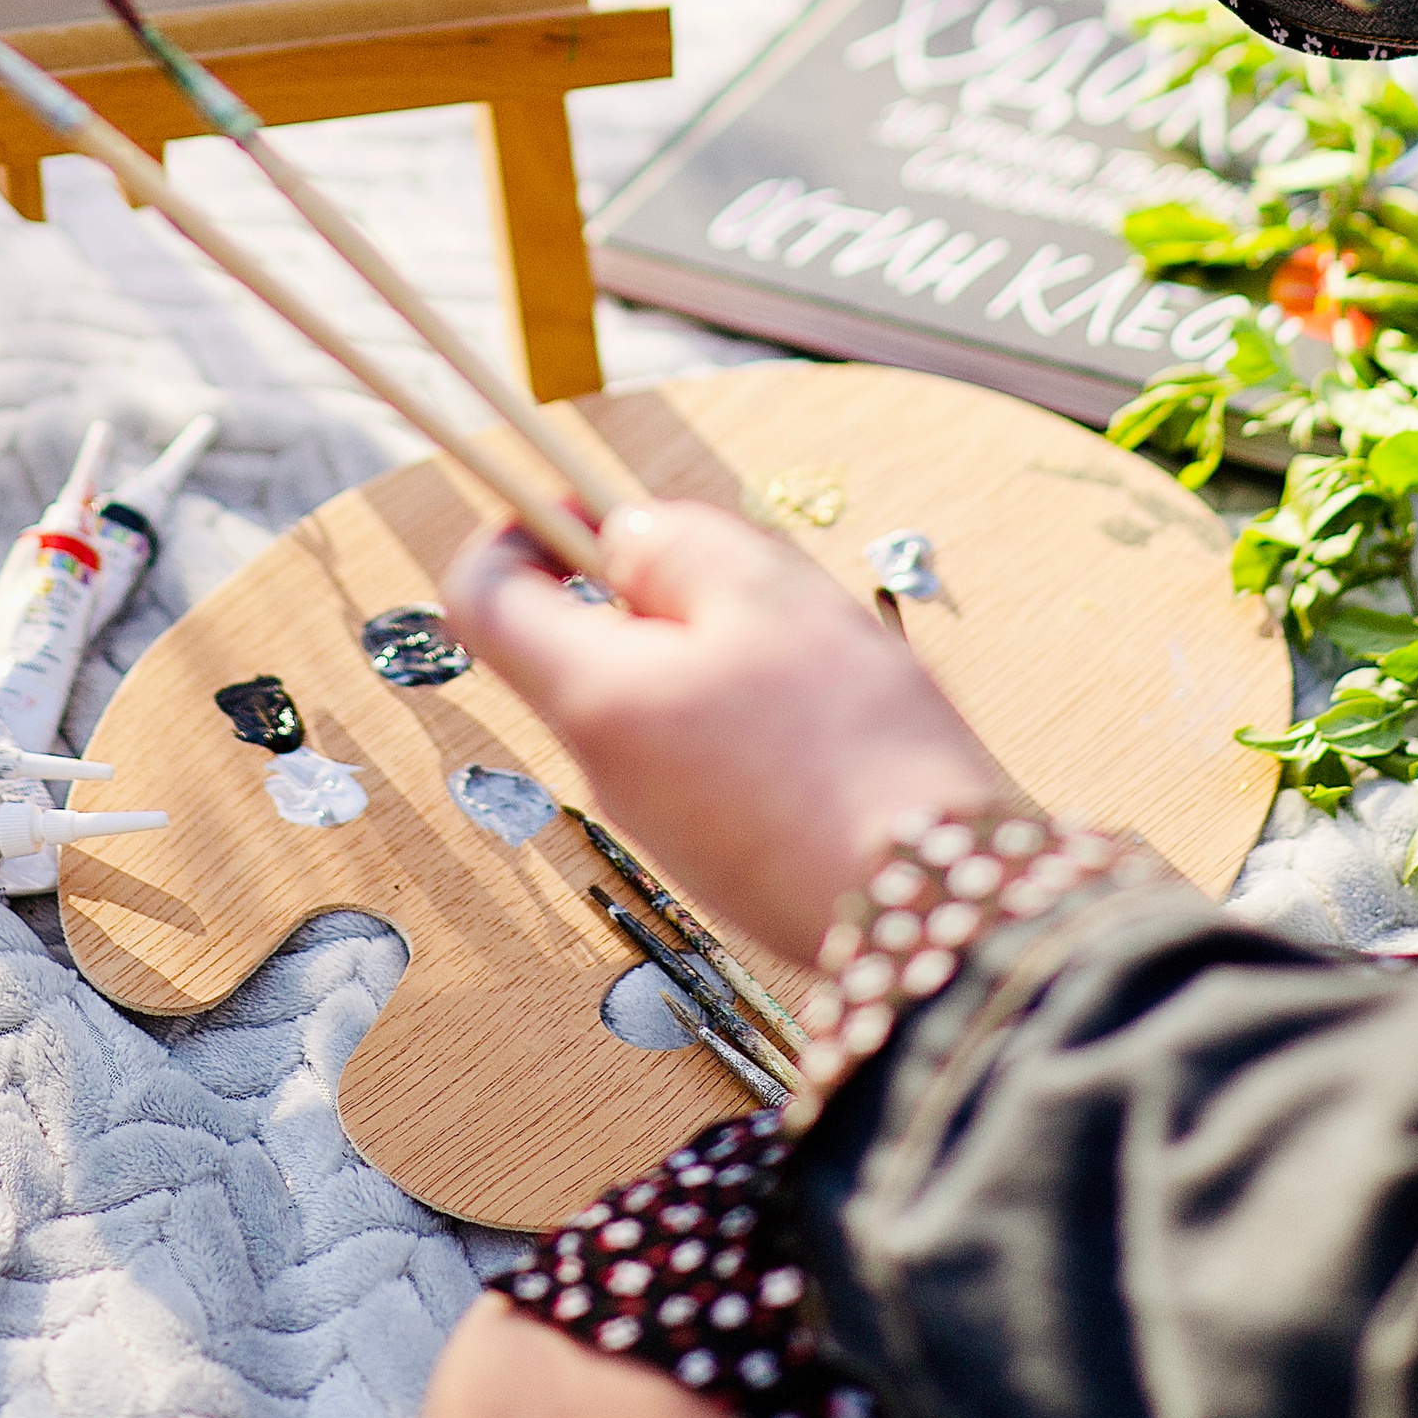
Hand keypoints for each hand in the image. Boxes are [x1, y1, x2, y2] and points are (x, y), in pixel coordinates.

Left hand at [443, 496, 1015, 968]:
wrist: (936, 914)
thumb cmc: (849, 741)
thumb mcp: (765, 592)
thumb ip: (673, 544)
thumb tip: (619, 543)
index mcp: (593, 697)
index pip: (482, 597)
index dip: (516, 531)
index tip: (582, 504)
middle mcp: (606, 772)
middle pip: (585, 643)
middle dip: (657, 587)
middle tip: (755, 577)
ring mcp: (662, 825)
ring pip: (658, 695)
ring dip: (718, 648)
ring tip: (817, 656)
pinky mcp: (720, 858)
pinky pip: (707, 752)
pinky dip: (753, 712)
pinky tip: (835, 721)